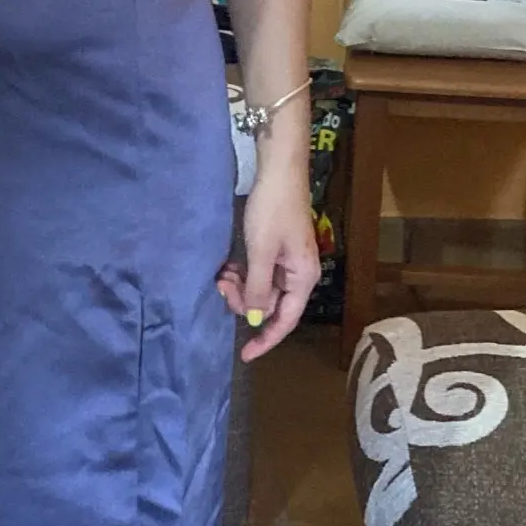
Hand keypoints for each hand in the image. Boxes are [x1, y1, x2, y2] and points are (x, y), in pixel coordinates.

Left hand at [217, 167, 319, 362]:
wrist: (278, 170)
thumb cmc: (272, 210)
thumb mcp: (261, 252)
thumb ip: (258, 289)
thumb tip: (256, 319)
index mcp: (303, 278)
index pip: (285, 320)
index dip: (265, 340)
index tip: (244, 355)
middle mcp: (298, 273)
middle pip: (270, 304)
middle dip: (245, 302)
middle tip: (222, 287)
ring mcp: (286, 260)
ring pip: (260, 288)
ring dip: (240, 286)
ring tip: (222, 274)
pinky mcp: (275, 248)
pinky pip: (257, 272)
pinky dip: (242, 273)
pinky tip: (227, 266)